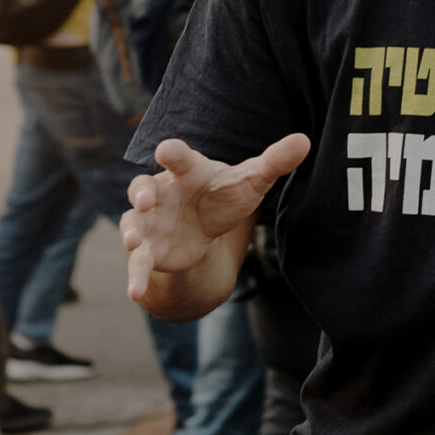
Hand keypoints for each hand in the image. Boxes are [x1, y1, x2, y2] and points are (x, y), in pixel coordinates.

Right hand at [121, 133, 310, 300]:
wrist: (205, 224)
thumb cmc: (224, 194)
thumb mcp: (250, 180)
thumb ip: (274, 161)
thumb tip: (305, 141)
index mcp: (187, 171)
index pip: (178, 157)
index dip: (171, 153)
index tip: (165, 150)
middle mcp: (161, 192)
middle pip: (143, 187)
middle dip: (141, 193)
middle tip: (144, 200)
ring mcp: (150, 221)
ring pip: (133, 224)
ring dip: (130, 233)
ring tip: (133, 244)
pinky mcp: (149, 248)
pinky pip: (138, 261)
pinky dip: (135, 276)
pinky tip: (134, 293)